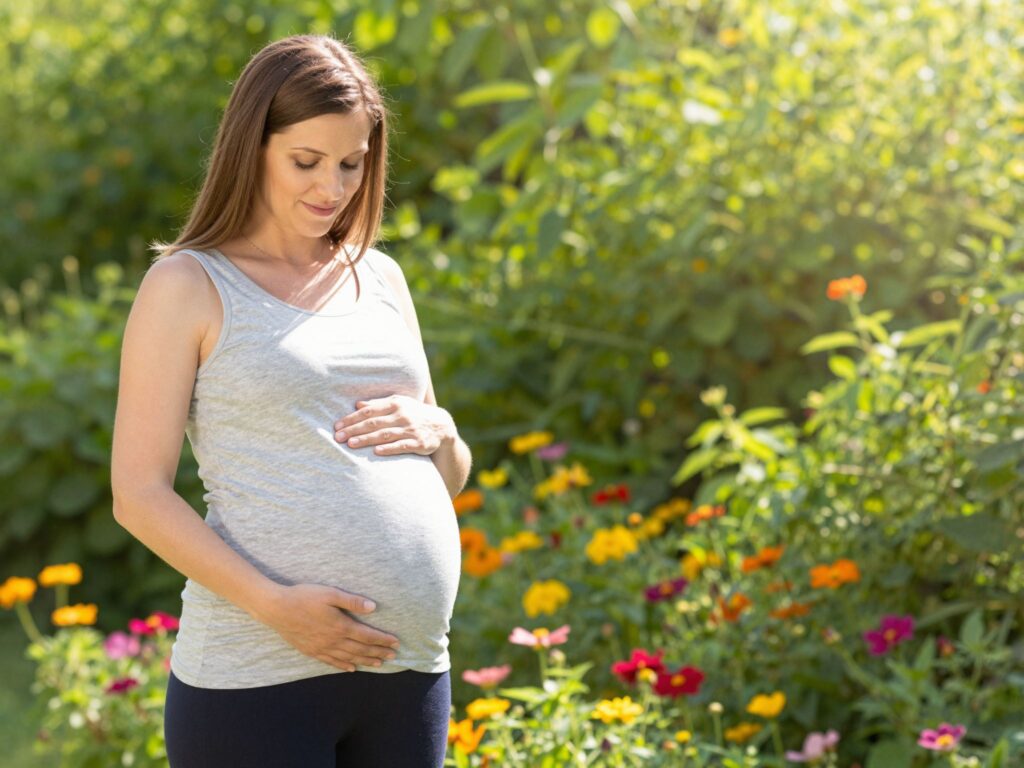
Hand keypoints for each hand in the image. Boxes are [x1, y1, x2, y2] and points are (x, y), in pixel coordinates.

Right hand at [261, 583, 400, 671]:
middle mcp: (334, 640)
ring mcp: (322, 648)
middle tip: (393, 656)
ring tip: (378, 664)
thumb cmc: (304, 597)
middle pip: (361, 649)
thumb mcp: (330, 593)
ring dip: (365, 661)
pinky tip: (351, 668)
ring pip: (349, 658)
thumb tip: (373, 607)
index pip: (368, 636)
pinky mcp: (311, 651)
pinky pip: (331, 662)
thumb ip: (352, 601)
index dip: (383, 640)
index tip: (396, 643)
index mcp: (341, 625)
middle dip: (378, 652)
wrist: (276, 609)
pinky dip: (343, 666)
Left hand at [334, 395, 454, 455]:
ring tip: (350, 444)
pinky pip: (401, 446)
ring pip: (384, 435)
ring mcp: (411, 429)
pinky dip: (389, 448)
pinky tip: (376, 452)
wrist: (441, 426)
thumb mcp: (399, 404)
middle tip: (338, 437)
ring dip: (366, 439)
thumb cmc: (414, 413)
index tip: (337, 426)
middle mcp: (402, 415)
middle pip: (373, 423)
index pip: (369, 411)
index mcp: (395, 403)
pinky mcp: (418, 443)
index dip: (351, 418)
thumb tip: (357, 404)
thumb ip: (378, 404)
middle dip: (354, 430)